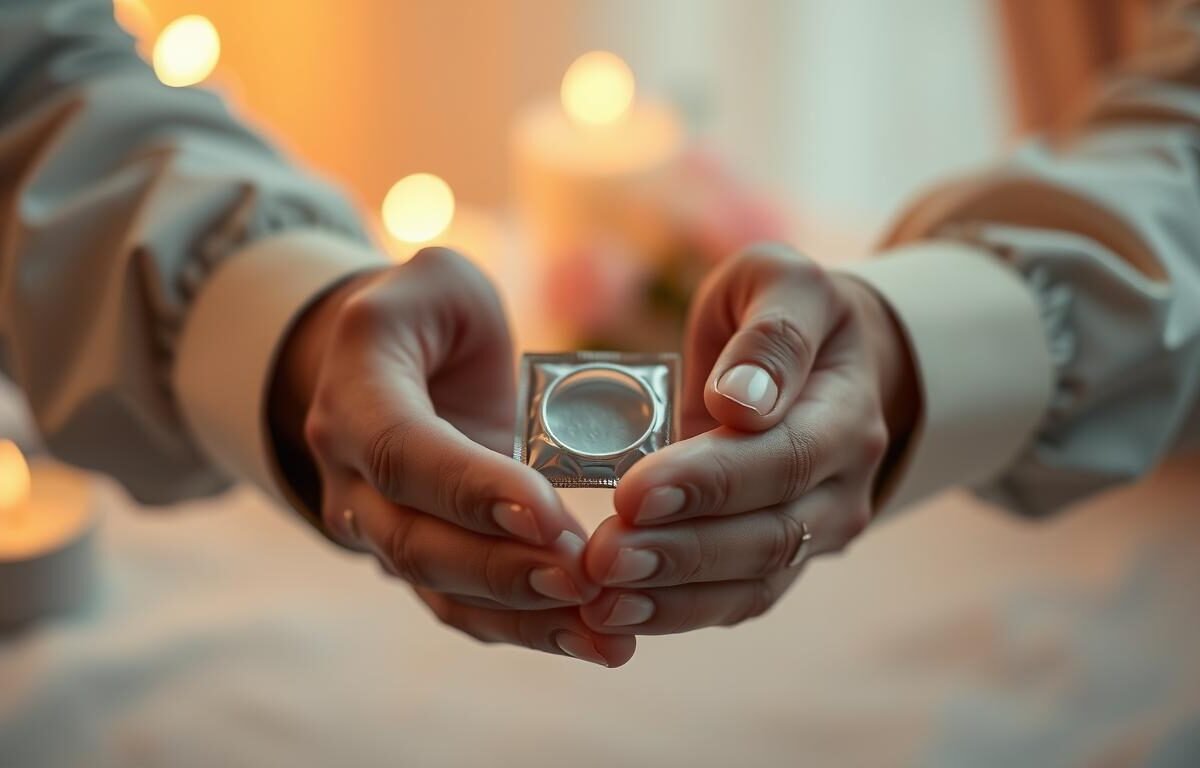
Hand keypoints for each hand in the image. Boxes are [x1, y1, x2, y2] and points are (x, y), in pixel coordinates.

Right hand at [270, 247, 633, 666]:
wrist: (389, 368)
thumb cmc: (425, 315)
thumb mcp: (442, 283)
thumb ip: (463, 305)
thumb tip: (517, 383)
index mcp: (354, 394)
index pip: (404, 452)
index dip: (471, 489)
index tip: (552, 516)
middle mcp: (350, 472)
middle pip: (416, 541)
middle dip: (504, 568)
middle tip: (587, 579)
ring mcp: (378, 525)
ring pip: (441, 589)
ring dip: (524, 617)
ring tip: (607, 636)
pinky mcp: (420, 557)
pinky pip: (464, 607)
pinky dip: (526, 628)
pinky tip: (591, 640)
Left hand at [579, 243, 916, 634]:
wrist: (818, 362)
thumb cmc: (780, 312)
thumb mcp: (780, 283)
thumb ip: (770, 333)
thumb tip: (741, 401)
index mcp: (845, 410)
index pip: (783, 456)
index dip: (710, 481)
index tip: (634, 491)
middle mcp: (842, 483)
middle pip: (769, 533)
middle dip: (680, 549)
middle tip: (602, 557)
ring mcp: (817, 530)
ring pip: (753, 580)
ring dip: (674, 595)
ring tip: (601, 599)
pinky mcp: (781, 559)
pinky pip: (738, 600)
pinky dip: (679, 612)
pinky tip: (620, 613)